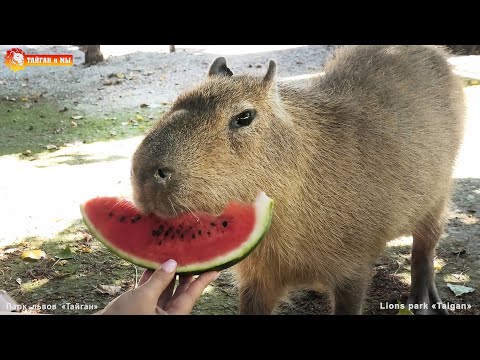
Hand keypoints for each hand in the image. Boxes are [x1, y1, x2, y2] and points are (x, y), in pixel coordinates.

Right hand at [97, 259, 218, 314]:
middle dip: (185, 271)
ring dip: (167, 271)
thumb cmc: (122, 317)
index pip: (192, 294)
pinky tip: (153, 261)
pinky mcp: (140, 306)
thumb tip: (173, 263)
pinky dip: (151, 276)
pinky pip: (150, 289)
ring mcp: (152, 310)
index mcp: (173, 316)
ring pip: (165, 288)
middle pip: (180, 290)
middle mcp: (165, 314)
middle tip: (194, 253)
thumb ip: (159, 280)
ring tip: (175, 252)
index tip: (217, 267)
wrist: (97, 327)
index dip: (204, 279)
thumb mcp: (143, 298)